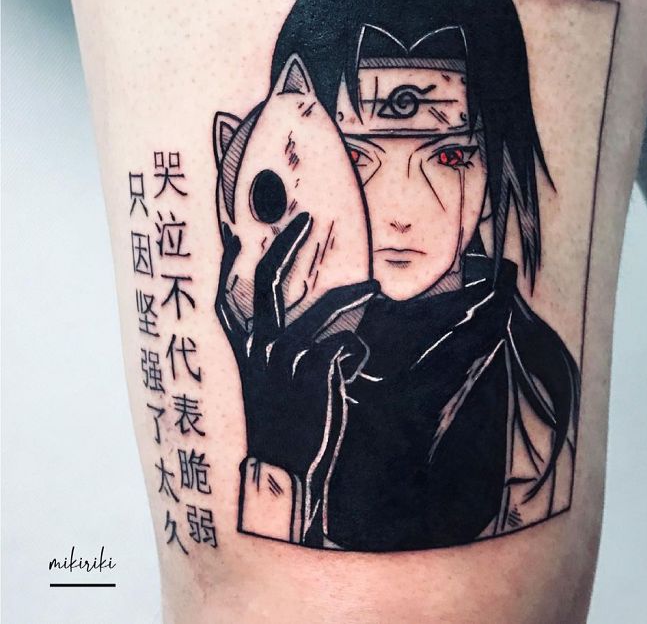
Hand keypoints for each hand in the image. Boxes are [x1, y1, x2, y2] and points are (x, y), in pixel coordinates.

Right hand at [216, 212, 377, 480]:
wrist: (280, 475)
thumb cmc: (275, 429)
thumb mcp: (261, 387)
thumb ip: (269, 353)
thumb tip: (297, 333)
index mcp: (241, 350)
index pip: (223, 297)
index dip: (226, 263)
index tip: (235, 232)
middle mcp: (258, 347)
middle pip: (266, 281)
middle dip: (286, 244)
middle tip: (306, 218)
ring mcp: (285, 358)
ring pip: (324, 310)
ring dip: (353, 296)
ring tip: (374, 287)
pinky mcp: (314, 372)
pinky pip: (346, 346)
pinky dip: (355, 357)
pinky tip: (351, 376)